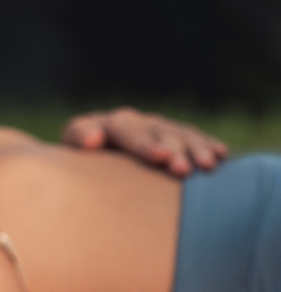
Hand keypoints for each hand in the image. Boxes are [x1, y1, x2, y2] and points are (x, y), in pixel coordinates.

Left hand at [62, 107, 227, 175]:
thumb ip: (78, 140)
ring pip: (181, 134)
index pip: (127, 131)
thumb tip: (92, 139)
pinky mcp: (174, 136)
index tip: (161, 156)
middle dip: (174, 149)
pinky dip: (208, 146)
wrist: (89, 160)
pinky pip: (196, 138)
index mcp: (108, 124)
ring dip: (196, 148)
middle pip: (158, 132)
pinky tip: (221, 155)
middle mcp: (136, 122)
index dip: (145, 144)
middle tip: (183, 169)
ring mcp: (157, 127)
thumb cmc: (77, 163)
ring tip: (208, 165)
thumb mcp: (70, 150)